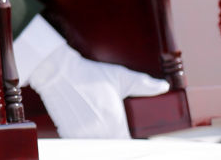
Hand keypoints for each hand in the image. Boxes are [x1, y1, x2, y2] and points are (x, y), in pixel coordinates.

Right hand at [15, 16, 168, 137]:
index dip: (132, 146)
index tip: (131, 139)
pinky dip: (86, 142)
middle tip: (115, 133)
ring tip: (101, 132)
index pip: (128, 146)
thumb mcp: (119, 76)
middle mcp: (100, 132)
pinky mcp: (68, 133)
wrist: (57, 70)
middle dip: (117, 143)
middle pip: (113, 149)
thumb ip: (143, 84)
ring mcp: (83, 134)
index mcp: (115, 122)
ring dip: (101, 143)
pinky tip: (88, 133)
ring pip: (98, 148)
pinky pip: (81, 145)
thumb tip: (163, 86)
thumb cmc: (89, 73)